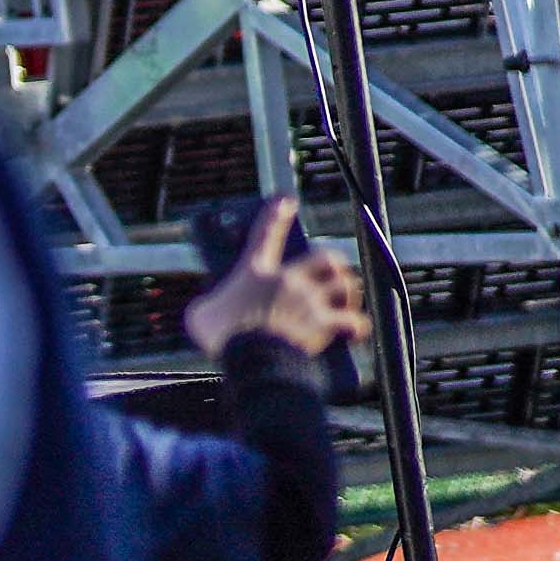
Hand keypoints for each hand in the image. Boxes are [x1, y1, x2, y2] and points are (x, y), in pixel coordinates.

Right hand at [189, 205, 367, 363]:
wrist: (251, 360)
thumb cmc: (223, 337)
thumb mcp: (202, 315)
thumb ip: (209, 304)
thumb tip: (206, 308)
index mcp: (256, 272)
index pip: (266, 233)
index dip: (276, 214)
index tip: (286, 201)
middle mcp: (288, 280)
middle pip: (325, 258)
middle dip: (334, 265)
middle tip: (333, 275)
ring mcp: (309, 301)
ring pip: (344, 284)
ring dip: (347, 293)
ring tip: (344, 304)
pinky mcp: (324, 324)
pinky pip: (354, 320)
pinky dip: (357, 325)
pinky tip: (355, 332)